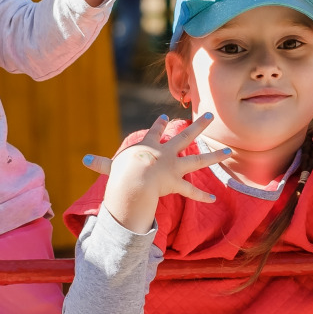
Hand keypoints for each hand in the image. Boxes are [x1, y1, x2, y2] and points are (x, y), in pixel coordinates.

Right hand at [84, 113, 229, 231]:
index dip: (159, 125)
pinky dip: (201, 196)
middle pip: (185, 136)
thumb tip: (83, 161)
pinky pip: (190, 191)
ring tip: (228, 151)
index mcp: (149, 146)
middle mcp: (165, 153)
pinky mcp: (176, 183)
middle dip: (199, 126)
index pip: (155, 133)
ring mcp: (173, 167)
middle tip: (209, 115)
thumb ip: (101, 164)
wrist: (135, 179)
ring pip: (197, 160)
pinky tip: (214, 198)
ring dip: (214, 156)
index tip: (166, 117)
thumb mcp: (112, 166)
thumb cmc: (122, 171)